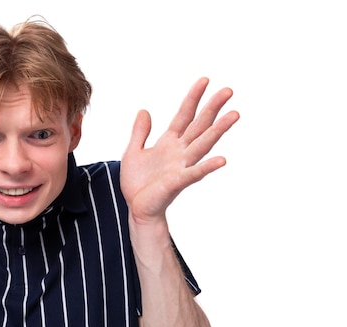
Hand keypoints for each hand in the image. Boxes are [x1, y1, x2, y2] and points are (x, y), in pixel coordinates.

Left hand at [120, 77, 238, 224]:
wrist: (136, 208)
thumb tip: (144, 110)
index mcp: (169, 142)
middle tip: (228, 90)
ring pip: (202, 144)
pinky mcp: (177, 182)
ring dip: (218, 130)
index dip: (193, 98)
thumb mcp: (132, 152)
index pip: (184, 115)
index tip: (205, 80)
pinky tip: (222, 160)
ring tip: (234, 115)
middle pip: (199, 125)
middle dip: (212, 108)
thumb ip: (140, 132)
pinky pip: (195, 173)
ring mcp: (181, 166)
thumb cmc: (137, 183)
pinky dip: (208, 167)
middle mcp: (180, 152)